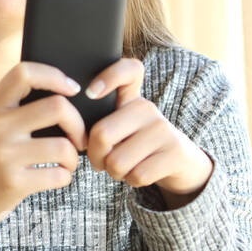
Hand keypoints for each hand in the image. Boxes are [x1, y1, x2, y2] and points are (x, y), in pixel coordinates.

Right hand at [0, 60, 89, 243]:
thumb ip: (16, 108)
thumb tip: (66, 96)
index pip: (24, 73)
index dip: (55, 75)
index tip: (72, 89)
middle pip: (57, 107)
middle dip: (78, 125)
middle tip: (78, 138)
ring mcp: (3, 155)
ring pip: (64, 146)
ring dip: (74, 157)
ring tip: (66, 162)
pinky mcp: (12, 183)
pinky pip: (59, 175)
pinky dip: (65, 177)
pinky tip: (55, 177)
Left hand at [82, 57, 213, 194]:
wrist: (180, 162)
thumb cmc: (135, 144)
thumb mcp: (120, 126)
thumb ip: (97, 121)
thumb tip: (71, 131)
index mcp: (131, 98)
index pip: (128, 70)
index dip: (108, 76)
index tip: (90, 94)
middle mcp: (148, 108)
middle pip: (102, 134)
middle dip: (95, 156)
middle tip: (100, 161)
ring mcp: (164, 129)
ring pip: (117, 161)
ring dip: (114, 173)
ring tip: (122, 167)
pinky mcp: (175, 152)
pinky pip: (136, 175)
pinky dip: (131, 181)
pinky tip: (138, 173)